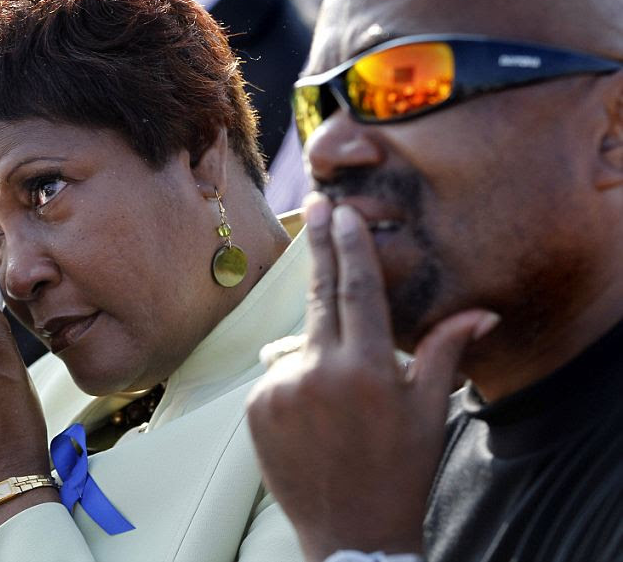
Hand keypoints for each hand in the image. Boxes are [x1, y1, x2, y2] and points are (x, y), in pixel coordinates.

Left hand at [246, 194, 498, 559]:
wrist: (351, 533)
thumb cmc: (400, 471)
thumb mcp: (429, 412)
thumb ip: (444, 352)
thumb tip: (480, 311)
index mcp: (368, 368)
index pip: (358, 290)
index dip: (351, 247)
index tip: (343, 212)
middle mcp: (319, 371)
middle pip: (319, 294)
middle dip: (318, 247)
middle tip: (316, 207)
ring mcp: (280, 389)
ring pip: (300, 344)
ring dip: (318, 350)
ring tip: (339, 400)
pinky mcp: (256, 407)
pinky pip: (277, 375)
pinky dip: (295, 381)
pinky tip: (315, 417)